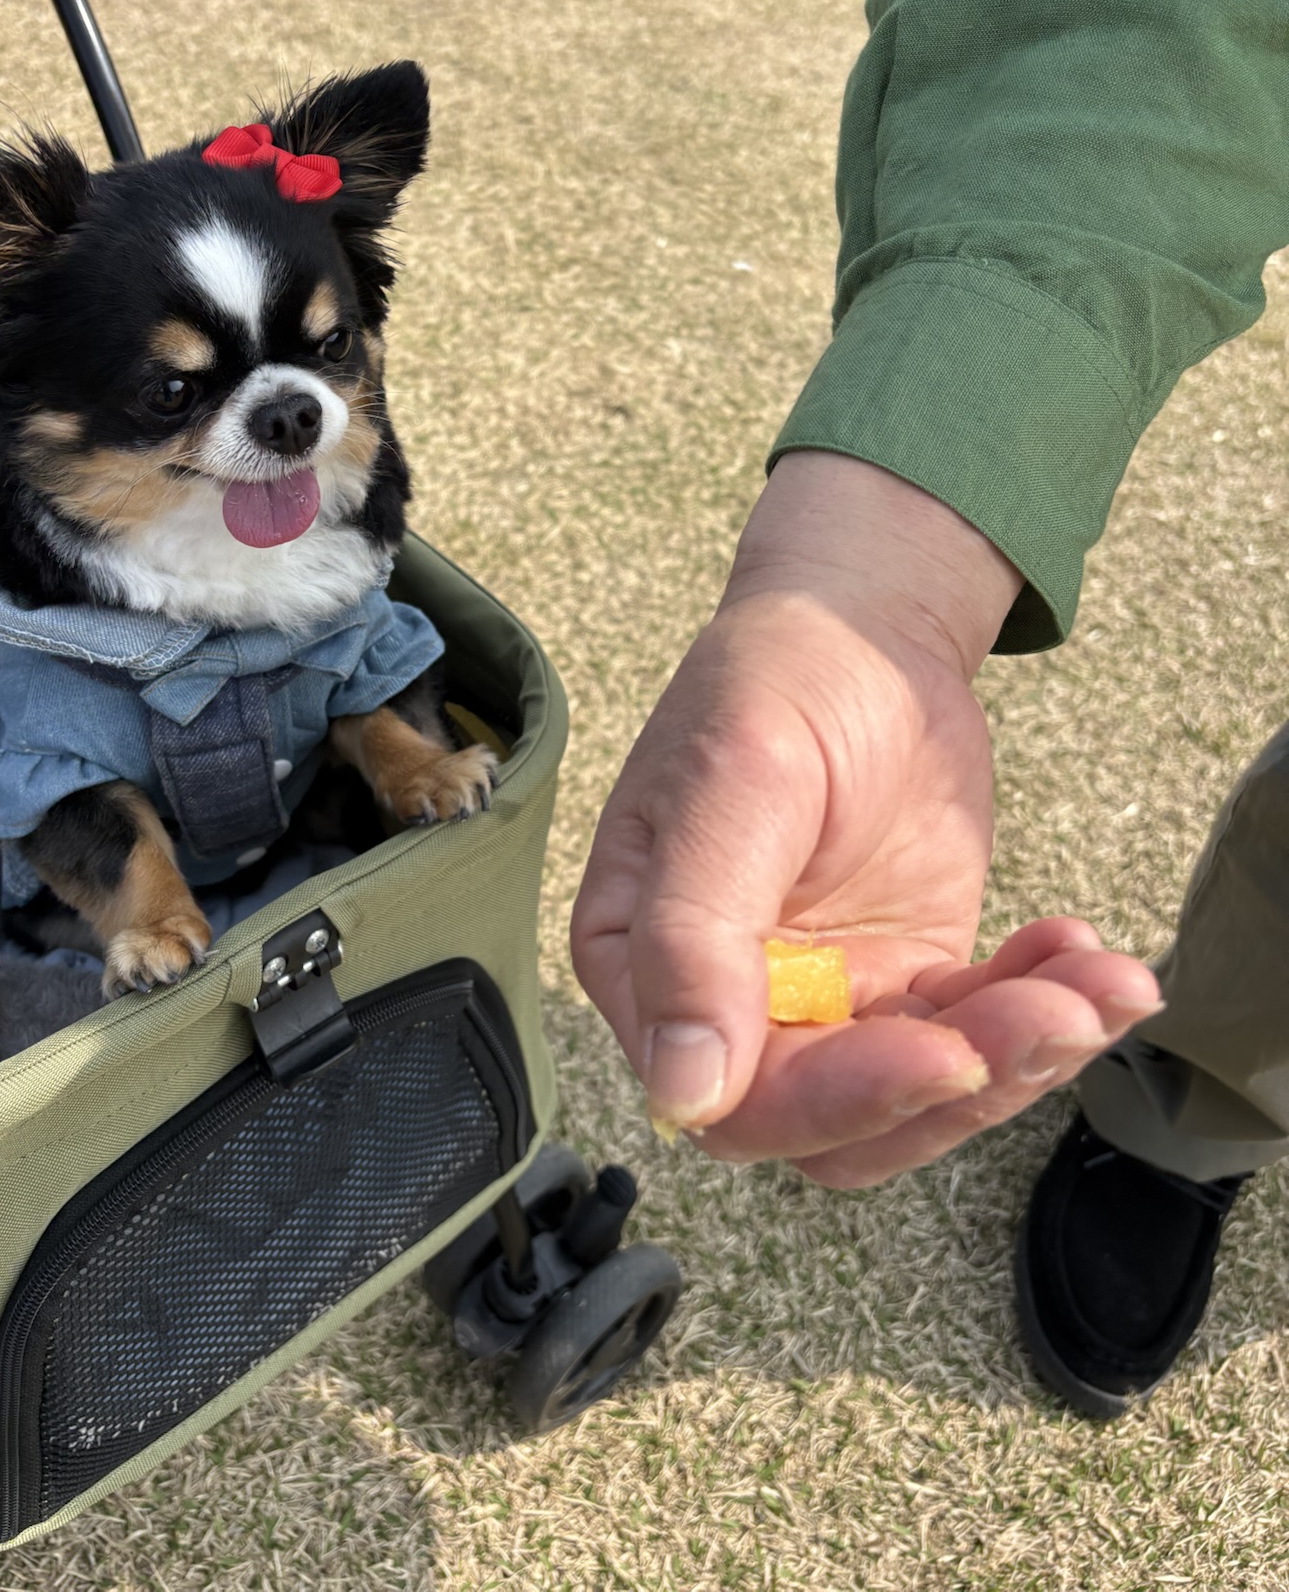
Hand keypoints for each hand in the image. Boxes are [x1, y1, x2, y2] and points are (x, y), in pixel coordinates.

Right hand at [570, 452, 1162, 1185]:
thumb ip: (696, 937)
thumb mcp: (732, 786)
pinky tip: (1084, 954)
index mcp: (646, 964)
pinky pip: (979, 1039)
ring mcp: (827, 999)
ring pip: (922, 1095)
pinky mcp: (910, 981)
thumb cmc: (775, 680)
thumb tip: (682, 1093)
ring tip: (1099, 984)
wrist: (866, 625)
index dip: (840, 1096)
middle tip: (1052, 1014)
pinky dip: (1044, 1012)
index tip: (947, 1053)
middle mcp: (730, 1003)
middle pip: (840, 1120)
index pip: (734, 1093)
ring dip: (1021, 1056)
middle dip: (955, 1083)